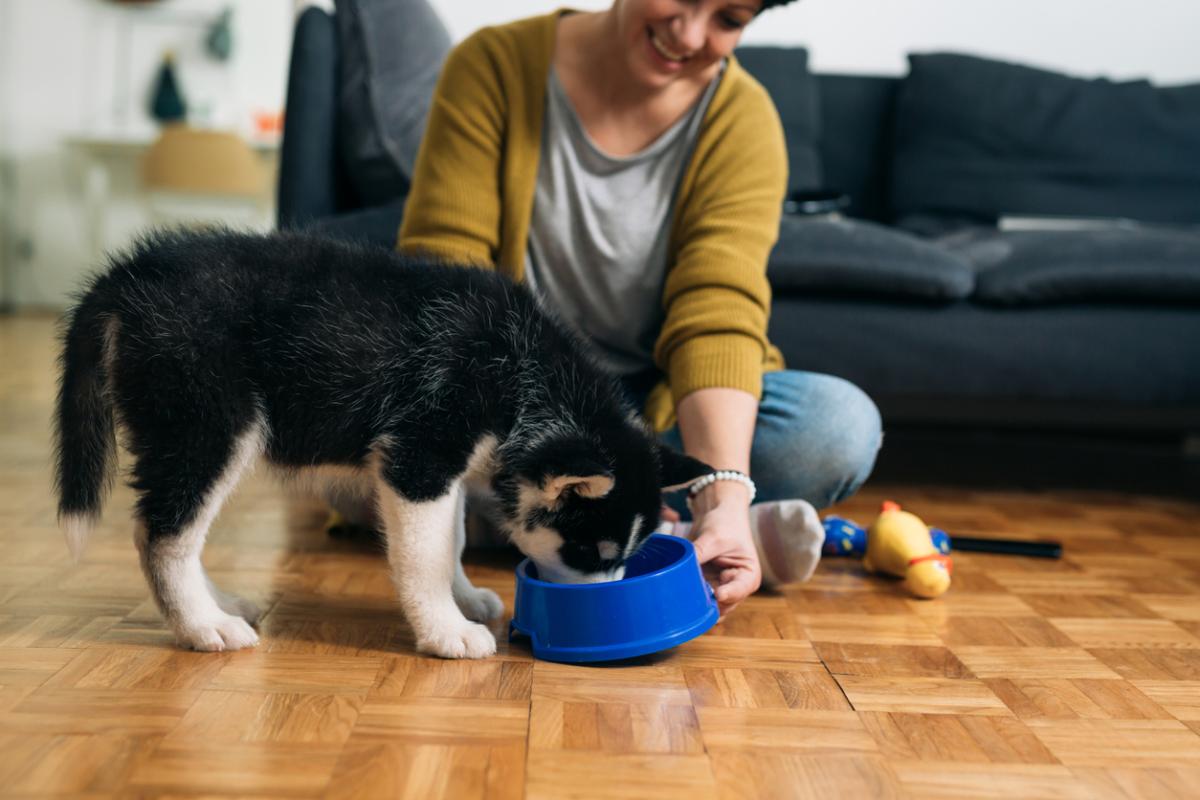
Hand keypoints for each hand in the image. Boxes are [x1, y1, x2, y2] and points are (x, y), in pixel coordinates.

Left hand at [688, 483, 760, 617]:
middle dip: (708, 602)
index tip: (718, 593)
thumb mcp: (713, 537)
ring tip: (684, 594)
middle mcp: (735, 586)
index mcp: (748, 576)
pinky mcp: (705, 584)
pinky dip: (688, 596)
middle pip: (723, 604)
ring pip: (708, 605)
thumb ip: (699, 554)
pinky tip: (678, 591)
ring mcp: (719, 587)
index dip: (729, 594)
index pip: (740, 590)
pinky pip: (696, 596)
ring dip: (696, 601)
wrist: (718, 512)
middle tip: (693, 597)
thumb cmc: (725, 523)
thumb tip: (680, 569)